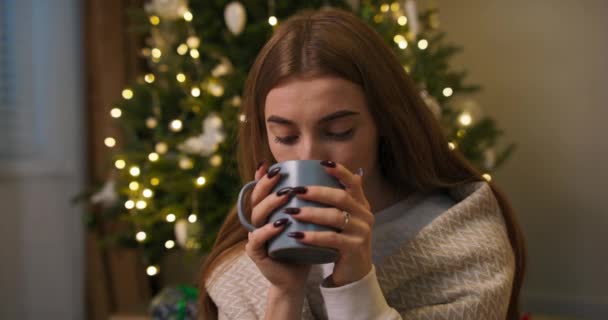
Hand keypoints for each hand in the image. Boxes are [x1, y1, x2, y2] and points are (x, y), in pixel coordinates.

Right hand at [244, 161, 310, 292]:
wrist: (297, 276)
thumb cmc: (303, 245)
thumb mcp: (309, 220)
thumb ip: (314, 201)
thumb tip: (340, 174)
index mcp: (267, 212)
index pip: (262, 190)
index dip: (264, 177)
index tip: (276, 165)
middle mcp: (258, 221)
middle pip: (256, 198)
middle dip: (267, 184)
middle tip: (281, 175)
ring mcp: (255, 236)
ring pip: (257, 215)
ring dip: (270, 203)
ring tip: (285, 195)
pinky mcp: (256, 252)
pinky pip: (257, 238)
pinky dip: (267, 230)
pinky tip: (281, 223)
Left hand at [285, 160, 373, 286]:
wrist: (354, 272)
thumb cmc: (342, 240)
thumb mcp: (342, 218)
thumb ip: (334, 199)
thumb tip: (321, 170)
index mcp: (361, 204)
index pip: (353, 182)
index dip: (340, 171)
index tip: (322, 163)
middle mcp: (364, 215)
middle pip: (341, 197)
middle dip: (317, 192)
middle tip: (296, 190)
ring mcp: (361, 232)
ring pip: (335, 217)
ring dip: (311, 213)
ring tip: (292, 211)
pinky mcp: (354, 248)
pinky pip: (331, 239)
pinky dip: (312, 236)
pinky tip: (297, 234)